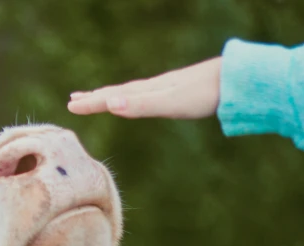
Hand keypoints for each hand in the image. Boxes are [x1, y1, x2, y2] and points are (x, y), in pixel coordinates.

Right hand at [67, 57, 221, 118]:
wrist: (233, 80)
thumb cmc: (201, 95)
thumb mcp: (168, 104)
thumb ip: (139, 105)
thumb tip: (110, 104)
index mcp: (145, 92)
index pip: (111, 97)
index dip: (91, 103)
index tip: (70, 106)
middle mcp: (151, 88)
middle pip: (116, 93)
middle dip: (94, 97)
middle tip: (73, 100)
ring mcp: (163, 89)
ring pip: (129, 92)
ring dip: (110, 96)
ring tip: (98, 97)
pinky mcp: (175, 92)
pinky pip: (143, 94)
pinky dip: (131, 96)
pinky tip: (137, 98)